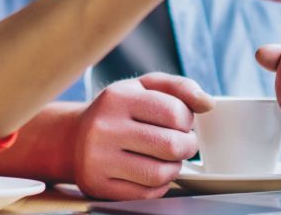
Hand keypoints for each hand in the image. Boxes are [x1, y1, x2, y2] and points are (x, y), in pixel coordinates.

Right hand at [72, 73, 211, 199]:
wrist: (72, 138)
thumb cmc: (117, 111)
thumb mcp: (142, 87)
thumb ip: (178, 88)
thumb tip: (207, 103)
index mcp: (117, 97)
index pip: (174, 112)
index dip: (187, 120)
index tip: (180, 122)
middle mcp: (104, 127)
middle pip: (171, 145)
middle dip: (187, 146)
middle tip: (181, 143)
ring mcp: (98, 158)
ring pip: (160, 173)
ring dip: (174, 168)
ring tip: (166, 158)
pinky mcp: (98, 185)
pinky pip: (146, 194)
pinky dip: (157, 185)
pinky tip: (150, 172)